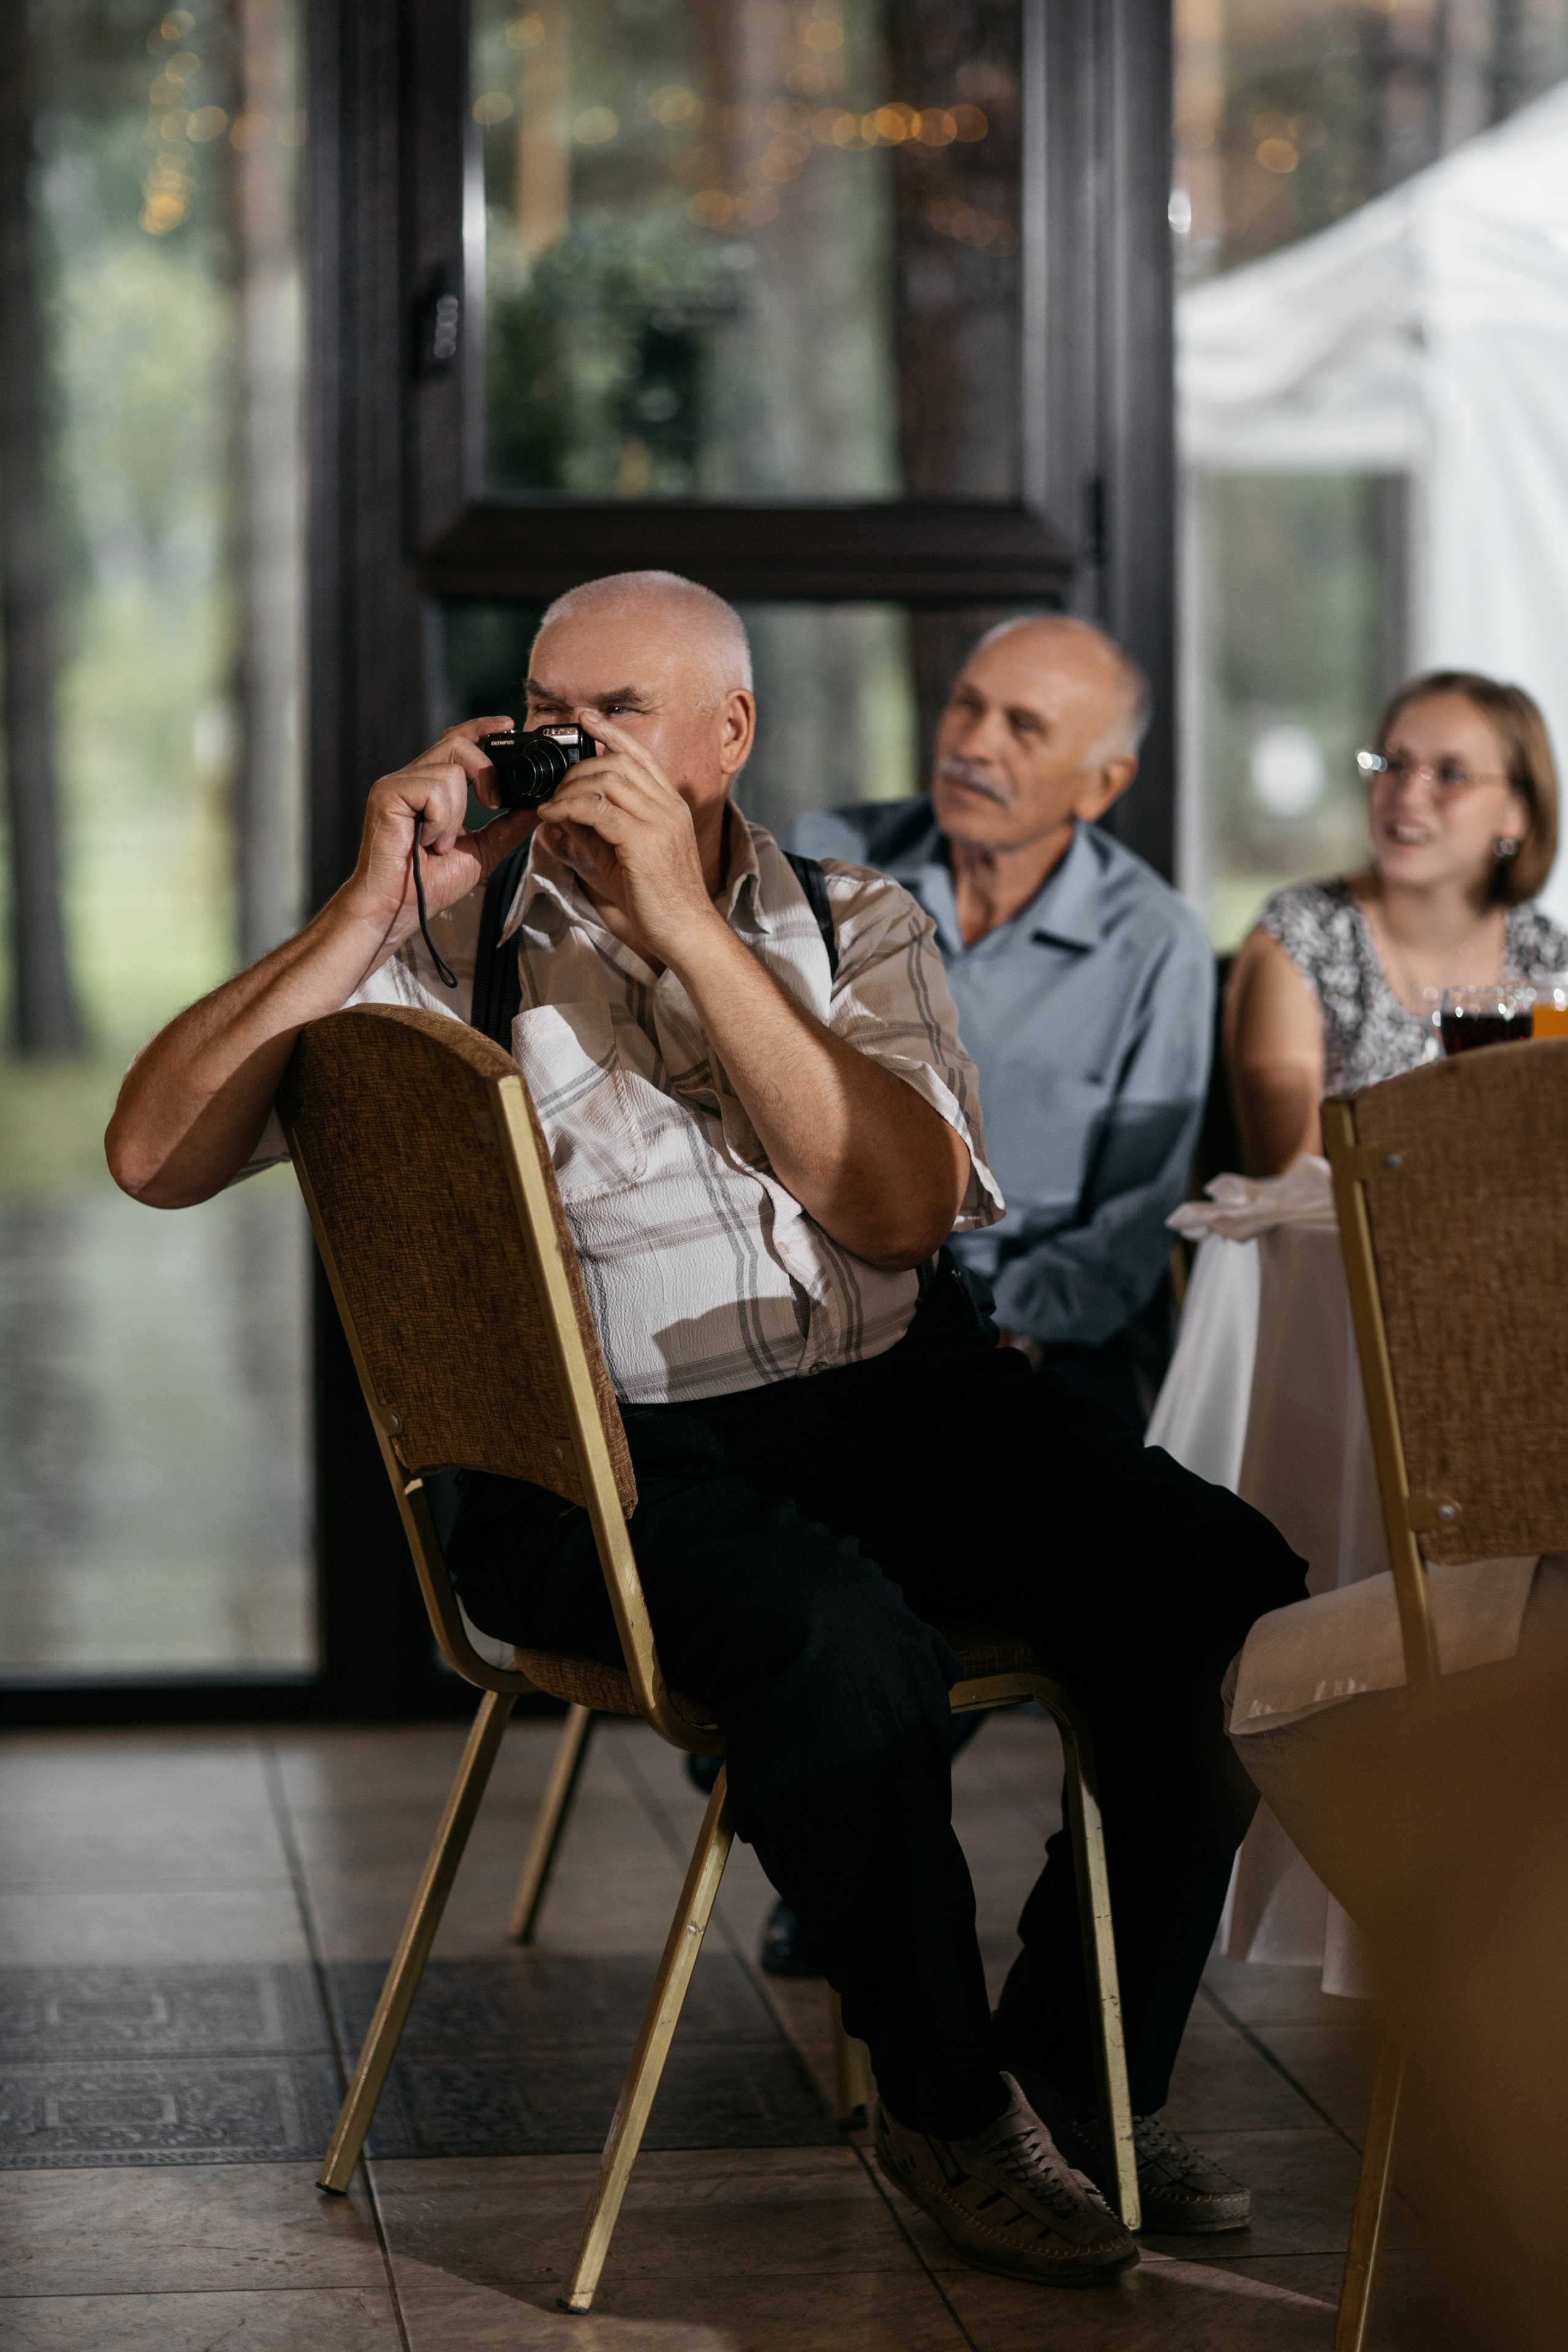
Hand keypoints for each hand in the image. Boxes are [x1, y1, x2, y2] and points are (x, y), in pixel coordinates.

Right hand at [342, 717, 536, 949]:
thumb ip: (508, 826)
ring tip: (441, 843)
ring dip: (457, 814)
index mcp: (432, 786)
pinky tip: (428, 842)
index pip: (457, 741)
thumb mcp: (483, 850)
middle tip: (492, 803)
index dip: (482, 728)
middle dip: (486, 770)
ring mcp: (396, 783)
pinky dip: (441, 820)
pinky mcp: (386, 793)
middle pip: (457, 742)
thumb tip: (538, 807)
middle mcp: (412, 777)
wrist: (399, 908)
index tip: (508, 725)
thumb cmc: (430, 882)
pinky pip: (434, 788)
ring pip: (450, 771)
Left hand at [531, 712, 721, 965]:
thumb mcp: (624, 856)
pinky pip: (597, 809)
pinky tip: (551, 817)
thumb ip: (597, 830)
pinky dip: (568, 808)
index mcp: (669, 805)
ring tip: (552, 804)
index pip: (639, 755)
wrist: (686, 930)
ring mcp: (658, 820)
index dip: (611, 732)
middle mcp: (667, 806)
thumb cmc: (658, 899)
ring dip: (571, 787)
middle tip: (555, 786)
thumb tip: (563, 811)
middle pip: (618, 761)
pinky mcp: (643, 840)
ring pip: (607, 778)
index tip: (585, 718)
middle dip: (578, 766)